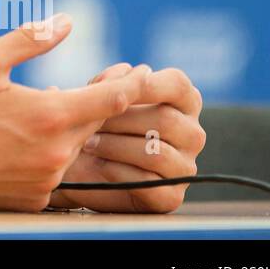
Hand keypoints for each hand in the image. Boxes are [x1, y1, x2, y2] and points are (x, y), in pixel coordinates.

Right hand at [0, 14, 150, 211]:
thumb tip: (64, 23)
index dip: (132, 84)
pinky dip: (47, 153)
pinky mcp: (36, 199)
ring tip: (38, 113)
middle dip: (94, 102)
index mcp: (51, 115)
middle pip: (95, 122)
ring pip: (74, 146)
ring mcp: (48, 180)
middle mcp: (57, 152)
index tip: (140, 74)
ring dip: (66, 128)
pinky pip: (54, 171)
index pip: (114, 99)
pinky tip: (22, 141)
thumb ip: (30, 39)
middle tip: (93, 84)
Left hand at [48, 63, 205, 212]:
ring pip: (156, 152)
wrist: (77, 166)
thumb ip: (113, 82)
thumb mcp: (97, 96)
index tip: (115, 90)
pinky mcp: (171, 196)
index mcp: (182, 101)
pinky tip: (100, 165)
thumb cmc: (93, 123)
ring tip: (89, 143)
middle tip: (90, 123)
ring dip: (114, 146)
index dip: (146, 84)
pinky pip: (149, 182)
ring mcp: (185, 167)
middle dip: (119, 120)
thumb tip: (134, 71)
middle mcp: (192, 134)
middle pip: (165, 119)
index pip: (177, 84)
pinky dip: (118, 172)